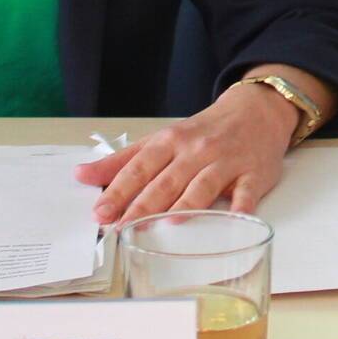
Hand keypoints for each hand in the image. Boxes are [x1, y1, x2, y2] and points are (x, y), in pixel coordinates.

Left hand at [76, 71, 317, 222]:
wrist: (256, 111)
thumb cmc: (203, 132)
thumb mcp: (161, 139)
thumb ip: (122, 160)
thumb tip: (81, 175)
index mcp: (170, 141)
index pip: (139, 168)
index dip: (118, 191)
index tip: (100, 212)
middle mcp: (196, 151)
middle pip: (166, 180)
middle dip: (143, 205)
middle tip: (123, 227)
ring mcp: (226, 162)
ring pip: (202, 185)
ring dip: (185, 205)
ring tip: (165, 225)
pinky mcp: (253, 174)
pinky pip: (246, 192)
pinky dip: (241, 206)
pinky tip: (233, 218)